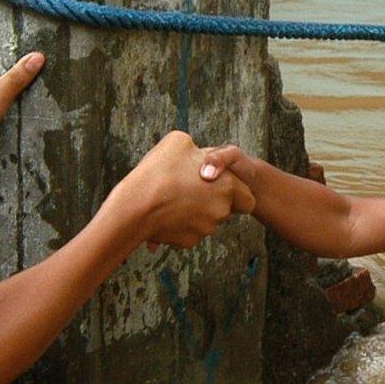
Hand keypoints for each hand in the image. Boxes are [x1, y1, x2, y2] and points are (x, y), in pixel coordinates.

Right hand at [121, 131, 256, 249]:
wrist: (136, 205)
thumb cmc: (160, 171)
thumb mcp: (180, 141)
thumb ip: (196, 150)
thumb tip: (196, 155)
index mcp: (228, 187)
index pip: (248, 201)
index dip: (237, 195)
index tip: (221, 188)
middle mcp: (221, 211)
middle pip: (225, 211)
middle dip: (212, 202)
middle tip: (191, 190)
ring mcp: (205, 229)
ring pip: (206, 222)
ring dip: (195, 213)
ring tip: (173, 199)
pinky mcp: (188, 242)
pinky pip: (188, 233)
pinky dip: (179, 226)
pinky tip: (164, 213)